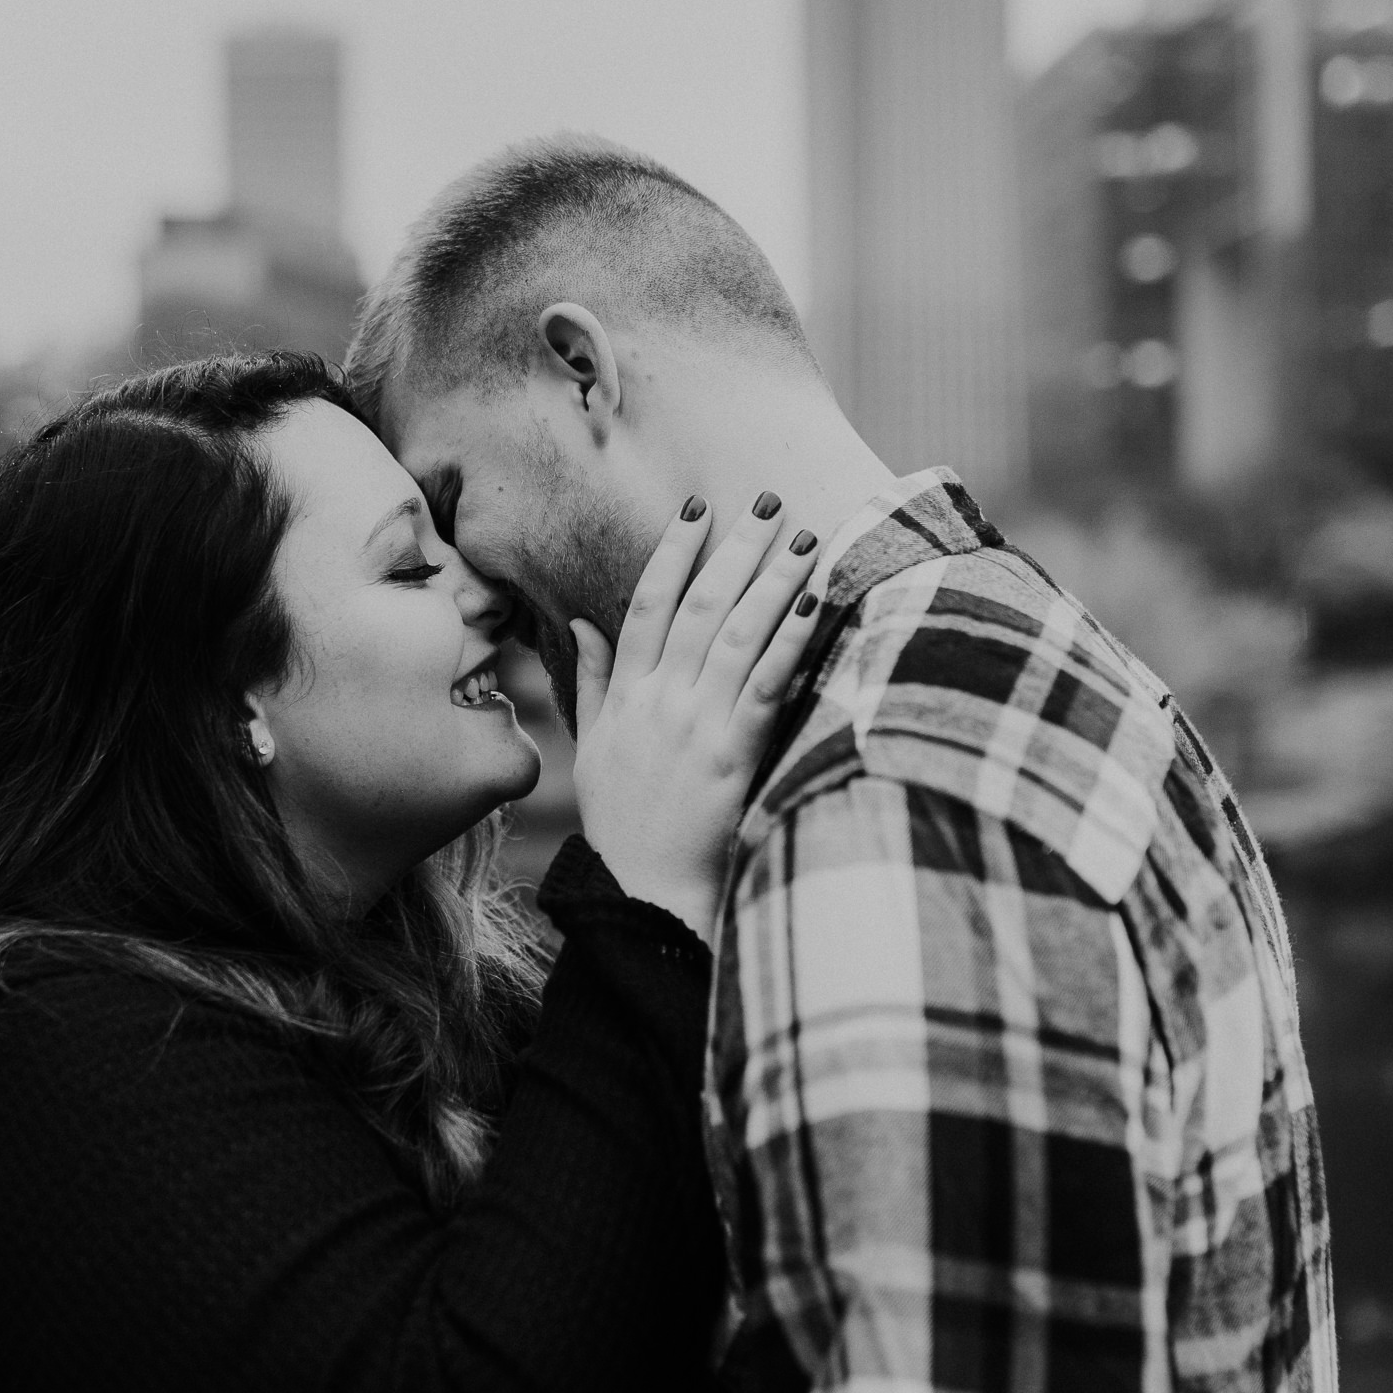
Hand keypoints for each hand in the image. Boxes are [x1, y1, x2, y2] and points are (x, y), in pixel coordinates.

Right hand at [571, 491, 821, 941]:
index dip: (673, 552)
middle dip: (735, 547)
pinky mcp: (731, 754)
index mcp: (626, 696)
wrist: (642, 892)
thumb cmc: (621, 825)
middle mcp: (659, 700)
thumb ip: (592, 679)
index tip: (696, 508)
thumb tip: (580, 621)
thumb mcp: (594, 748)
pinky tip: (812, 603)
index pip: (646, 604)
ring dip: (772, 579)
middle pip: (700, 605)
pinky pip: (764, 682)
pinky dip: (789, 638)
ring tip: (802, 537)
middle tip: (766, 501)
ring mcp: (695, 725)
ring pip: (737, 633)